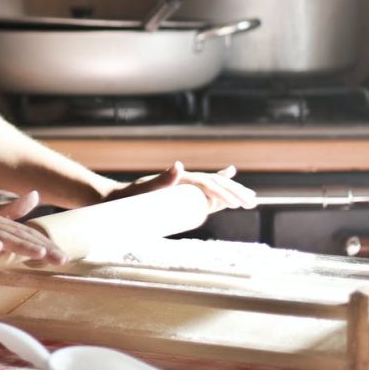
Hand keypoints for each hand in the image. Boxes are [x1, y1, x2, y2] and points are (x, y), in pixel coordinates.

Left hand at [105, 160, 255, 212]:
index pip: (207, 184)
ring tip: (250, 196)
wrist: (116, 198)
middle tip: (252, 201)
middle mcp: (183, 180)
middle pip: (215, 183)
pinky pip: (203, 189)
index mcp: (179, 179)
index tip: (238, 204)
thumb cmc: (129, 197)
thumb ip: (161, 179)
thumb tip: (179, 165)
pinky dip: (217, 182)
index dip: (223, 192)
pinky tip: (229, 173)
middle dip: (235, 192)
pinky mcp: (181, 192)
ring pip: (213, 186)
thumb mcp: (144, 189)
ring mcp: (183, 186)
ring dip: (232, 190)